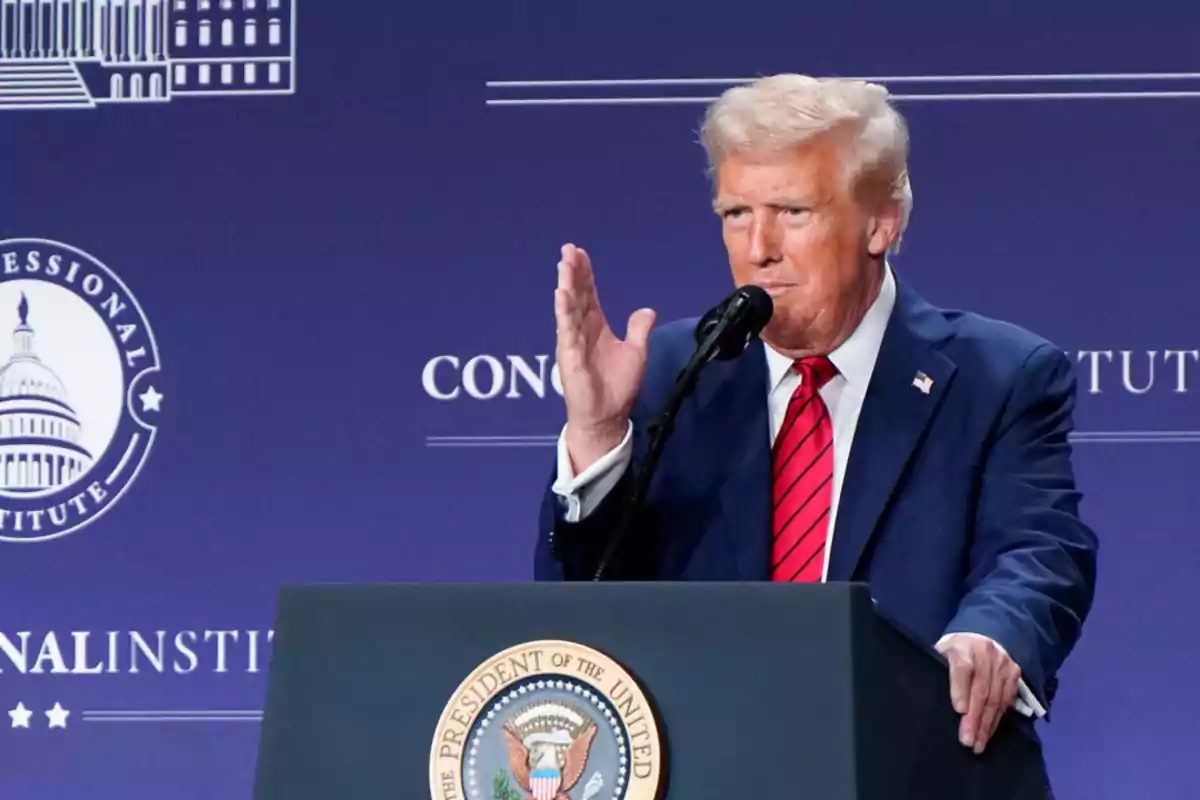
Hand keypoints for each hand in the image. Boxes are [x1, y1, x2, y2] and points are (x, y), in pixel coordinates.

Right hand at [554, 243, 655, 471]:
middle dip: (572, 272)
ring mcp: (573, 342)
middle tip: (568, 250)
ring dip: (566, 286)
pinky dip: (564, 312)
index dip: (585, 275)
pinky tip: (561, 294)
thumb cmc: (617, 387)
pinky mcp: (569, 356)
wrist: (608, 416)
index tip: (580, 253)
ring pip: (568, 308)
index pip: (588, 295)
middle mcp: (581, 331)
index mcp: (596, 327)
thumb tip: (647, 310)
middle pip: (576, 295)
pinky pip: (566, 330)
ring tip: (563, 264)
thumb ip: (638, 330)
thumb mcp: (636, 353)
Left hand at [935, 633, 1021, 753]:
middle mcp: (985, 653)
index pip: (963, 668)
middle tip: (968, 740)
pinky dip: (998, 718)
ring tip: (979, 743)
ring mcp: (1002, 663)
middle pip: (981, 689)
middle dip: (975, 718)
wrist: (981, 633)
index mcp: (962, 646)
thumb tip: (929, 697)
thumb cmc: (954, 649)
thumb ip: (938, 670)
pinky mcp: (1014, 672)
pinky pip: (1007, 699)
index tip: (958, 711)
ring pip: (996, 697)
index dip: (961, 689)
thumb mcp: (940, 653)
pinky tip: (990, 732)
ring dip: (987, 724)